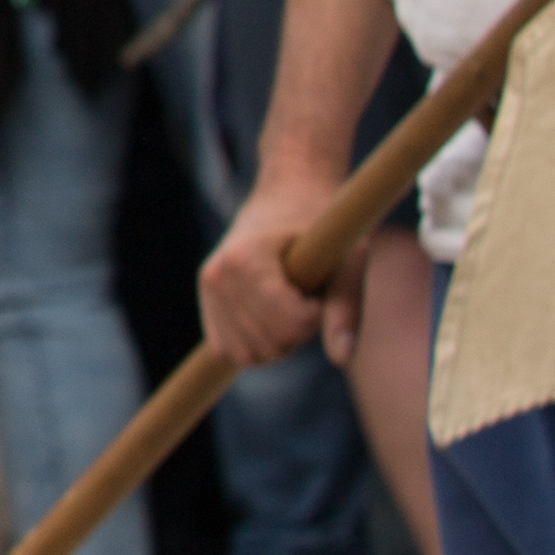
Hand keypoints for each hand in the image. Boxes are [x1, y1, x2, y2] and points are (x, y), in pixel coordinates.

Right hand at [198, 170, 353, 367]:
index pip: (287, 324)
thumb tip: (342, 359)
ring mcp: (208, 288)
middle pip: (270, 344)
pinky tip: (271, 317)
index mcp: (246, 259)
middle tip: (306, 293)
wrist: (289, 196)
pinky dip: (257, 346)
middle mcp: (217, 275)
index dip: (315, 315)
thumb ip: (345, 309)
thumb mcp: (347, 261)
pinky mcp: (207, 300)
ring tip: (289, 302)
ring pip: (249, 355)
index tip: (317, 285)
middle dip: (299, 331)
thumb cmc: (323, 227)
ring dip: (280, 342)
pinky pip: (229, 351)